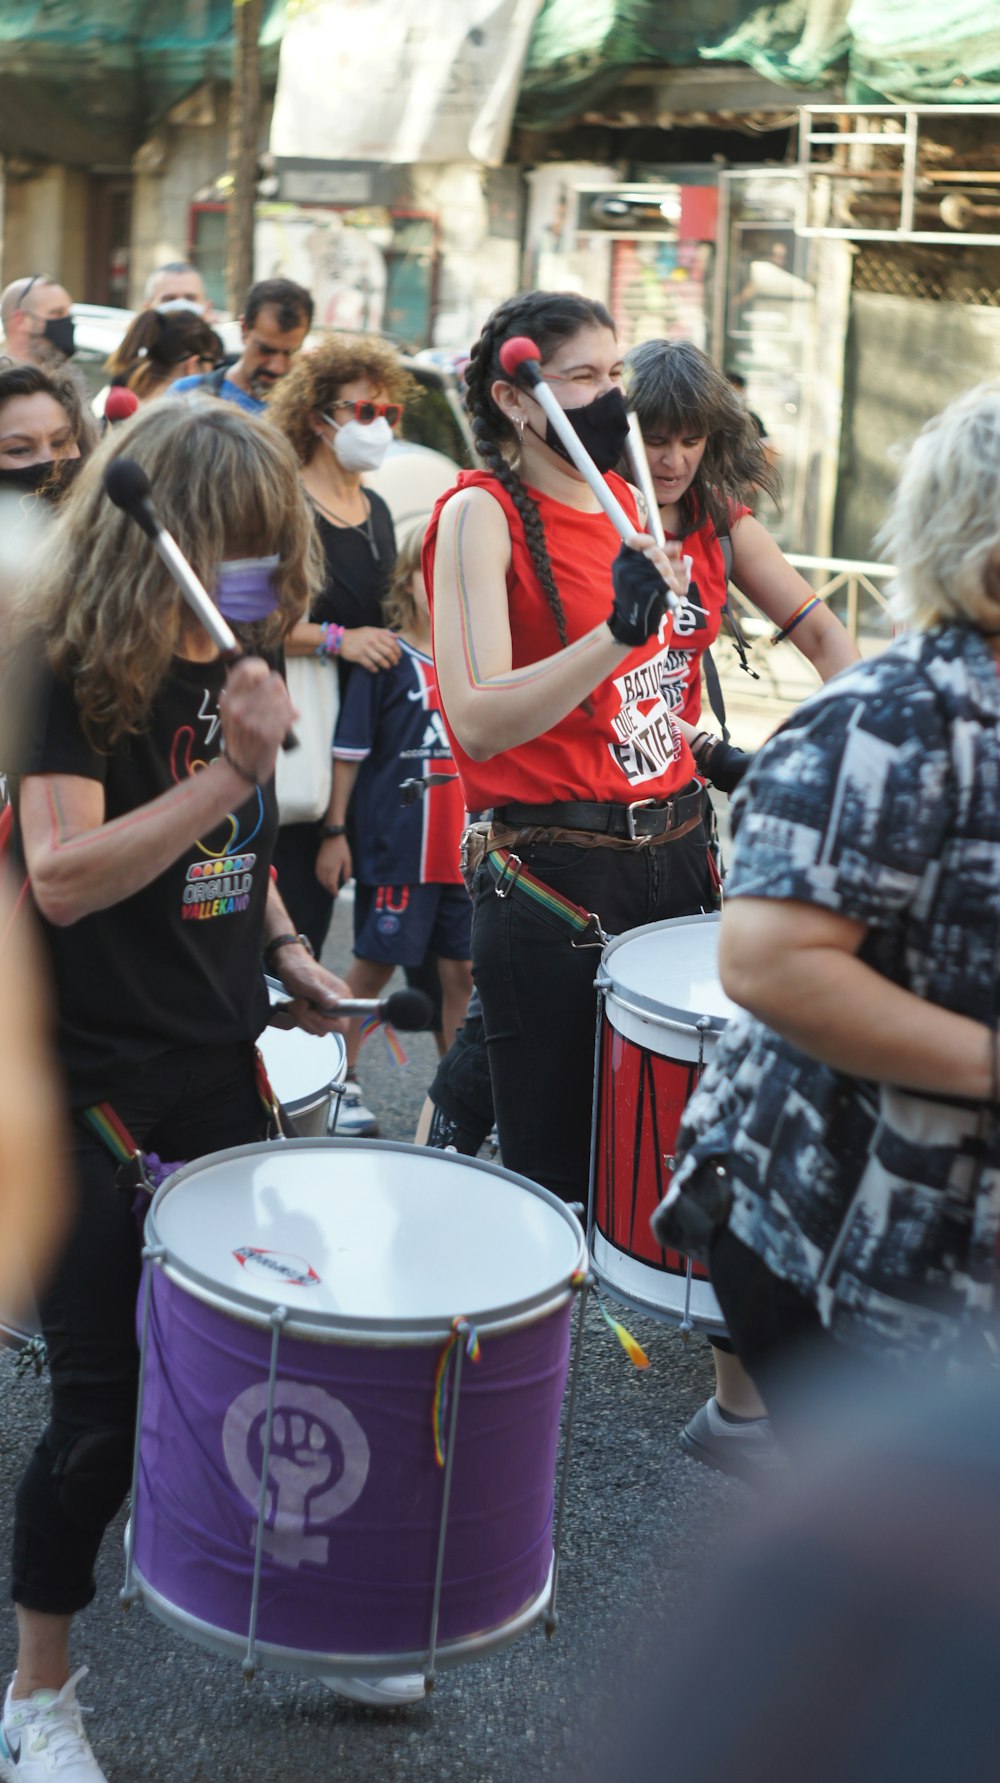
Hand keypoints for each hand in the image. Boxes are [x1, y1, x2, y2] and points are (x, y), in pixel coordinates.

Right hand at [219, 657, 295, 782]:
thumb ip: (243, 690)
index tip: (265, 677)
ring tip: (281, 713)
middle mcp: (238, 708)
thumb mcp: (230, 710)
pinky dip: (292, 716)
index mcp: (228, 698)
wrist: (240, 766)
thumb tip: (263, 671)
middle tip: (277, 699)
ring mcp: (253, 721)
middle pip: (273, 681)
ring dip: (286, 704)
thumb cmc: (240, 735)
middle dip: (280, 689)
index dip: (262, 670)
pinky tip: (287, 721)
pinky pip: (290, 713)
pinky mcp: (268, 734)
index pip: (248, 668)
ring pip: (284, 697)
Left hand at [272, 948, 350, 1036]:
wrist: (290, 964)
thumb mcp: (309, 982)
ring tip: (296, 1002)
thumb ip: (322, 994)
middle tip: (300, 1003)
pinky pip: (308, 1026)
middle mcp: (336, 1005)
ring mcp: (325, 1011)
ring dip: (301, 1018)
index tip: (313, 1012)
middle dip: (308, 1019)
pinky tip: (295, 1006)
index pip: (342, 1024)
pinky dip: (299, 1018)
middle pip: (326, 1029)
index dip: (326, 1023)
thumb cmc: (300, 969)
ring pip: (315, 1029)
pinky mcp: (315, 1013)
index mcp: (342, 996)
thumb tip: (335, 1004)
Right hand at [316, 835, 351, 894]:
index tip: (337, 895)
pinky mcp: (318, 862)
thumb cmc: (342, 848)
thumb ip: (347, 872)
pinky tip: (324, 880)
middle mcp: (324, 868)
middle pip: (325, 883)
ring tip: (330, 888)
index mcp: (332, 868)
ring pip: (320, 880)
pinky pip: (317, 874)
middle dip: (329, 889)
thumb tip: (347, 881)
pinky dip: (320, 879)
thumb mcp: (348, 860)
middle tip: (334, 893)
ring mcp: (320, 865)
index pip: (331, 884)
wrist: (332, 838)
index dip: (334, 891)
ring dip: (325, 885)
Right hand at [339, 626, 400, 672]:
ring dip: (386, 665)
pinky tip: (376, 670)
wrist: (341, 639)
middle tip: (395, 663)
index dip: (397, 650)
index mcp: (376, 634)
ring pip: (380, 659)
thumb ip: (384, 632)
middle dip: (393, 659)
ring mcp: (365, 649)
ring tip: (387, 666)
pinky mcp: (359, 656)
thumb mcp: (371, 630)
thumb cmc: (358, 635)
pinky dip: (375, 669)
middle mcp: (372, 641)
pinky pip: (370, 665)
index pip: (392, 643)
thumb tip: (397, 636)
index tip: (399, 655)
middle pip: (388, 652)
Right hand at [607, 539, 678, 646]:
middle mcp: (626, 571)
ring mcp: (636, 582)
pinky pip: (667, 582)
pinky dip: (675, 584)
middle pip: (654, 553)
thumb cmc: (636, 594)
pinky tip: (676, 587)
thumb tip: (677, 547)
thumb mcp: (636, 574)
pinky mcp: (647, 594)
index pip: (633, 541)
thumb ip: (655, 558)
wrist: (630, 621)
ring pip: (663, 568)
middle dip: (667, 558)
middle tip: (673, 564)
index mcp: (621, 563)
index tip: (654, 544)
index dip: (646, 540)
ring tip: (677, 576)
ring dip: (674, 571)